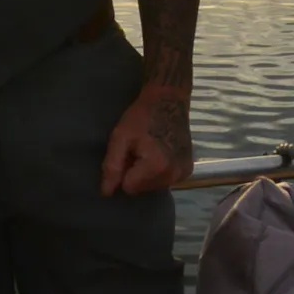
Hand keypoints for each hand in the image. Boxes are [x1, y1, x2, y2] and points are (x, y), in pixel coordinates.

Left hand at [100, 81, 193, 196]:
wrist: (169, 101)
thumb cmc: (141, 116)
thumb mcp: (120, 137)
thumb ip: (112, 166)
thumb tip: (106, 193)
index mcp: (156, 167)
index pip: (129, 187)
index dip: (124, 170)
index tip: (128, 152)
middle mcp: (173, 175)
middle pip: (142, 189)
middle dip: (136, 173)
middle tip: (138, 150)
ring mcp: (182, 174)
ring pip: (153, 186)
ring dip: (147, 174)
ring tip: (149, 150)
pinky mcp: (187, 171)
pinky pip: (165, 181)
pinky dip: (159, 171)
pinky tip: (160, 153)